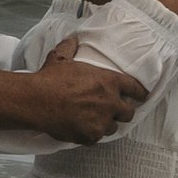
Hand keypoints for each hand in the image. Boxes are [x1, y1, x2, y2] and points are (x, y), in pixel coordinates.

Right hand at [28, 52, 147, 144]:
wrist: (37, 101)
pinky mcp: (90, 136)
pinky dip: (90, 135)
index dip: (139, 93)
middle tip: (112, 110)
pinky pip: (95, 138)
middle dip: (122, 112)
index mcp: (109, 82)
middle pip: (128, 113)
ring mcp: (101, 122)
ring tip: (93, 120)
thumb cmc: (51, 79)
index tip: (141, 96)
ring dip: (105, 124)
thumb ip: (71, 47)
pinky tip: (80, 128)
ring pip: (112, 128)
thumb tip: (72, 39)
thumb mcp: (61, 58)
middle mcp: (110, 103)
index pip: (135, 89)